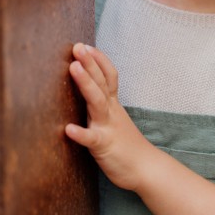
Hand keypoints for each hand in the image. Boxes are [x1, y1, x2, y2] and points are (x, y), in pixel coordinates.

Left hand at [65, 43, 151, 189]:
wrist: (147, 169)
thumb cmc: (128, 145)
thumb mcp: (116, 120)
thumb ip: (104, 106)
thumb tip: (92, 92)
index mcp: (113, 105)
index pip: (109, 76)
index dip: (99, 60)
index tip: (87, 44)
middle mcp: (111, 111)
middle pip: (101, 82)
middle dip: (90, 62)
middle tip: (78, 46)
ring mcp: (108, 127)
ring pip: (96, 101)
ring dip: (85, 83)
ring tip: (73, 68)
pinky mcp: (104, 146)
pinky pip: (92, 139)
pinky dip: (80, 133)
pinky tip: (68, 129)